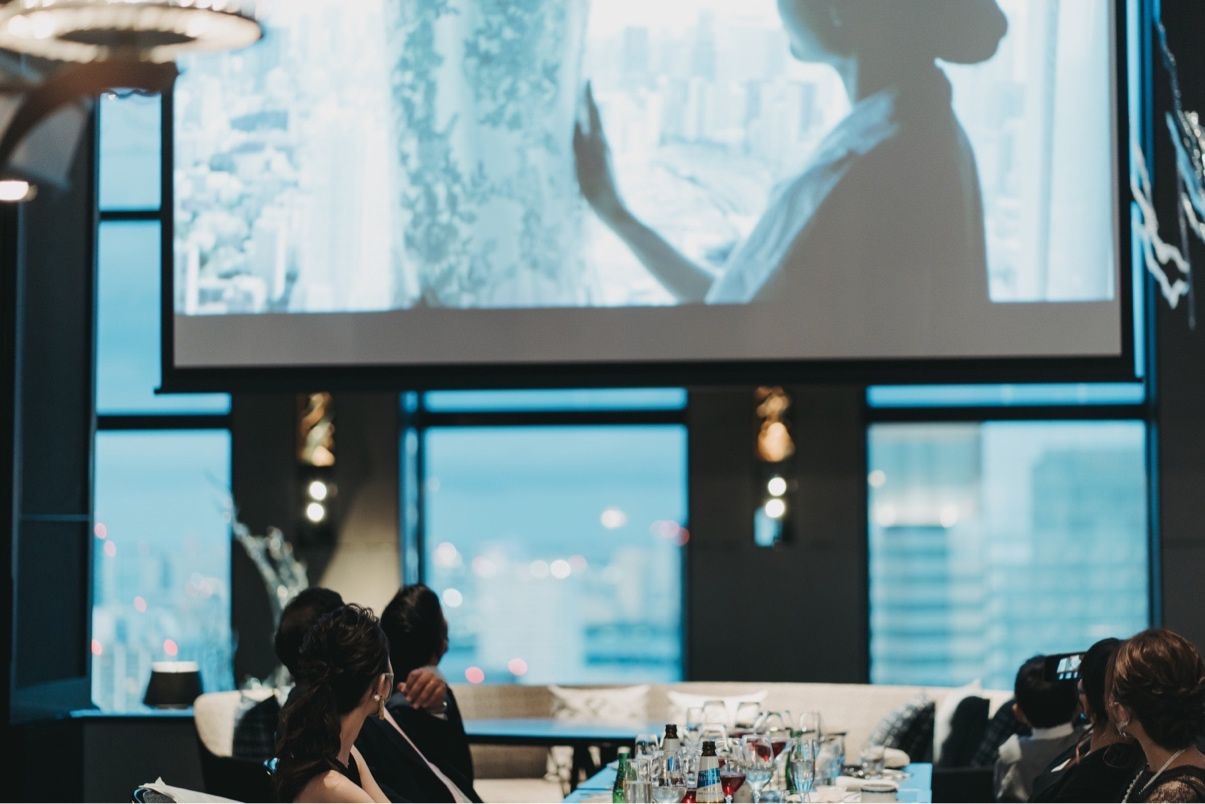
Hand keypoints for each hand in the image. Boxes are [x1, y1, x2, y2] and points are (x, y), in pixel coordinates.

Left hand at [397, 666, 447, 712]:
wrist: (438, 680)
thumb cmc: (422, 683)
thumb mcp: (414, 682)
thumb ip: (406, 685)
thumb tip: (400, 686)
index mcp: (421, 670)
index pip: (414, 674)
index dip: (408, 683)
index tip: (404, 692)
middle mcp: (430, 673)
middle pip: (421, 681)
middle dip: (413, 692)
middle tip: (408, 700)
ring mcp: (437, 680)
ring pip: (429, 688)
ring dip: (421, 698)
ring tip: (415, 705)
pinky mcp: (442, 687)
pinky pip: (436, 694)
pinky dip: (430, 700)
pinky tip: (424, 705)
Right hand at [574, 82, 627, 224]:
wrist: (615, 211)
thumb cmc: (597, 191)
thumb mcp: (583, 166)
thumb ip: (578, 144)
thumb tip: (573, 121)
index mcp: (599, 143)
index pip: (592, 113)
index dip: (588, 96)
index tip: (587, 77)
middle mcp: (604, 146)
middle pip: (594, 119)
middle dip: (587, 103)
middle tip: (580, 87)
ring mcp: (604, 156)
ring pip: (593, 130)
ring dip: (586, 117)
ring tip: (577, 106)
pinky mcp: (602, 166)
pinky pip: (591, 143)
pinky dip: (584, 133)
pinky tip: (579, 137)